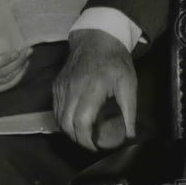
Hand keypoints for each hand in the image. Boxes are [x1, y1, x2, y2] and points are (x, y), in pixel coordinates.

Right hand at [0, 46, 31, 95]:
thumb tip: (8, 31)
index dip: (5, 59)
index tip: (17, 51)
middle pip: (1, 72)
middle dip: (18, 61)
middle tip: (28, 50)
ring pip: (6, 79)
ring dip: (20, 68)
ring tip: (27, 57)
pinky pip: (7, 85)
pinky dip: (18, 76)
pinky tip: (23, 67)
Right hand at [53, 29, 136, 150]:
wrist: (97, 38)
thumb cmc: (116, 61)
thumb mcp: (128, 84)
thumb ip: (129, 111)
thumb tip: (129, 135)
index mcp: (92, 87)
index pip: (81, 121)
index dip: (86, 139)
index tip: (96, 146)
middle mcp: (72, 87)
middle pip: (66, 123)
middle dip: (77, 139)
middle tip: (92, 142)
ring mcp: (61, 86)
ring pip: (58, 118)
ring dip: (69, 131)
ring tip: (85, 134)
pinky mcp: (56, 85)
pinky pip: (55, 109)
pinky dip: (64, 120)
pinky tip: (76, 122)